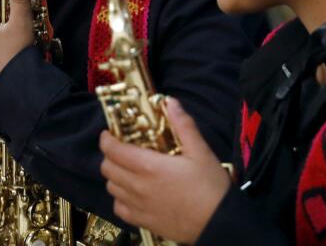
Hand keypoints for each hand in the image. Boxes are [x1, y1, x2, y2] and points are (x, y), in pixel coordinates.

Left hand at [99, 98, 229, 242]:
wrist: (218, 223)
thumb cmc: (210, 186)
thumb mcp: (201, 151)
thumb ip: (183, 125)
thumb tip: (170, 102)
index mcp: (149, 166)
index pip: (113, 150)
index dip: (106, 139)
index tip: (110, 133)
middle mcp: (138, 186)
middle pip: (108, 169)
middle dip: (110, 155)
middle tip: (121, 149)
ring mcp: (139, 206)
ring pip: (112, 188)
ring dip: (115, 176)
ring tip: (128, 169)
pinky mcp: (143, 222)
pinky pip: (119, 209)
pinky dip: (120, 198)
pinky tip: (133, 193)